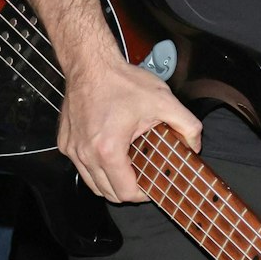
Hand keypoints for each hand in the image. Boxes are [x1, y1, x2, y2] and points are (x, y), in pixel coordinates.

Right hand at [58, 57, 202, 202]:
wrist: (91, 65)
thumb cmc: (122, 82)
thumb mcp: (164, 102)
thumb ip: (187, 126)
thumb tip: (195, 145)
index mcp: (108, 149)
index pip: (124, 192)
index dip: (142, 194)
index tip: (153, 185)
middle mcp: (85, 153)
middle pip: (106, 192)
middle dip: (128, 190)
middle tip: (144, 178)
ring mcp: (72, 149)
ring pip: (91, 182)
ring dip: (110, 181)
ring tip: (130, 167)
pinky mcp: (65, 142)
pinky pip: (81, 166)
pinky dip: (96, 167)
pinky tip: (113, 154)